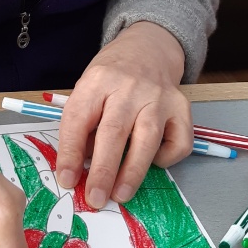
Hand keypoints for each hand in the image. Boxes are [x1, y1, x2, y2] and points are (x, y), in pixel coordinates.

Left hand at [55, 21, 192, 208]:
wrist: (147, 49)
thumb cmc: (111, 78)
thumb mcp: (88, 90)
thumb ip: (83, 125)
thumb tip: (78, 170)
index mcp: (97, 81)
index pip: (79, 118)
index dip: (70, 152)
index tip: (66, 179)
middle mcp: (128, 87)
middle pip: (114, 131)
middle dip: (102, 170)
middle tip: (95, 198)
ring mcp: (158, 96)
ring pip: (147, 138)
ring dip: (132, 172)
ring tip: (120, 195)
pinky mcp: (182, 107)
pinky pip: (178, 141)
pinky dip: (166, 158)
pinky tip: (152, 162)